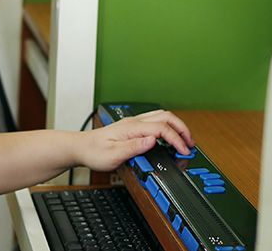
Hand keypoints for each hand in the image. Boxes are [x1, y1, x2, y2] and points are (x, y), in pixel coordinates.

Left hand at [76, 110, 193, 171]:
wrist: (81, 147)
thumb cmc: (94, 152)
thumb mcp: (113, 155)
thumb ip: (134, 148)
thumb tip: (153, 140)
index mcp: (132, 128)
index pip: (162, 128)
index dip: (176, 139)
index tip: (184, 151)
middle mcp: (134, 122)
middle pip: (166, 117)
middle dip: (182, 128)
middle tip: (190, 143)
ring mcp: (134, 123)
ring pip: (162, 116)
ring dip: (176, 126)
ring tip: (184, 140)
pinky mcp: (133, 127)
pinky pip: (156, 121)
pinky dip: (168, 127)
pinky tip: (169, 138)